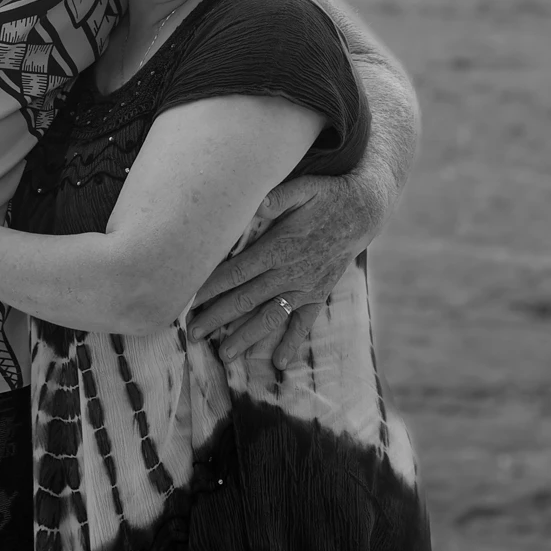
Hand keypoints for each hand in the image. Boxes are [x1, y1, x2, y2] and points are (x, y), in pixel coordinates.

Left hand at [188, 168, 388, 366]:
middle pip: (245, 299)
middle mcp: (289, 272)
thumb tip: (253, 203)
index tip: (188, 300)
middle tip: (193, 333)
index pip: (236, 272)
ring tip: (225, 354)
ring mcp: (305, 287)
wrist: (362, 212)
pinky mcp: (318, 294)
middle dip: (217, 317)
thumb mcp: (302, 188)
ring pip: (270, 317)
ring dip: (246, 336)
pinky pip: (304, 323)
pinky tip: (278, 363)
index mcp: (278, 247)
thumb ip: (276, 197)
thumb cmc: (326, 195)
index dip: (211, 288)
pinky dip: (291, 342)